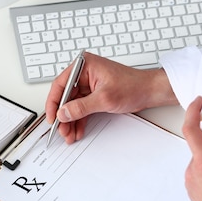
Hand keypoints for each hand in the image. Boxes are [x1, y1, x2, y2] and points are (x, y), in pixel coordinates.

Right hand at [45, 52, 177, 143]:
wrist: (149, 91)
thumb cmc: (133, 86)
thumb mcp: (104, 99)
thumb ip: (81, 107)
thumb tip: (63, 113)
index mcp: (84, 66)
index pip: (61, 84)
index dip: (54, 103)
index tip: (52, 117)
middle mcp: (85, 73)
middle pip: (66, 97)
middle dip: (63, 116)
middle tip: (61, 130)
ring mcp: (89, 84)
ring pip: (73, 105)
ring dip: (71, 121)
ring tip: (69, 135)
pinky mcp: (95, 94)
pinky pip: (82, 108)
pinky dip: (79, 120)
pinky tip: (77, 130)